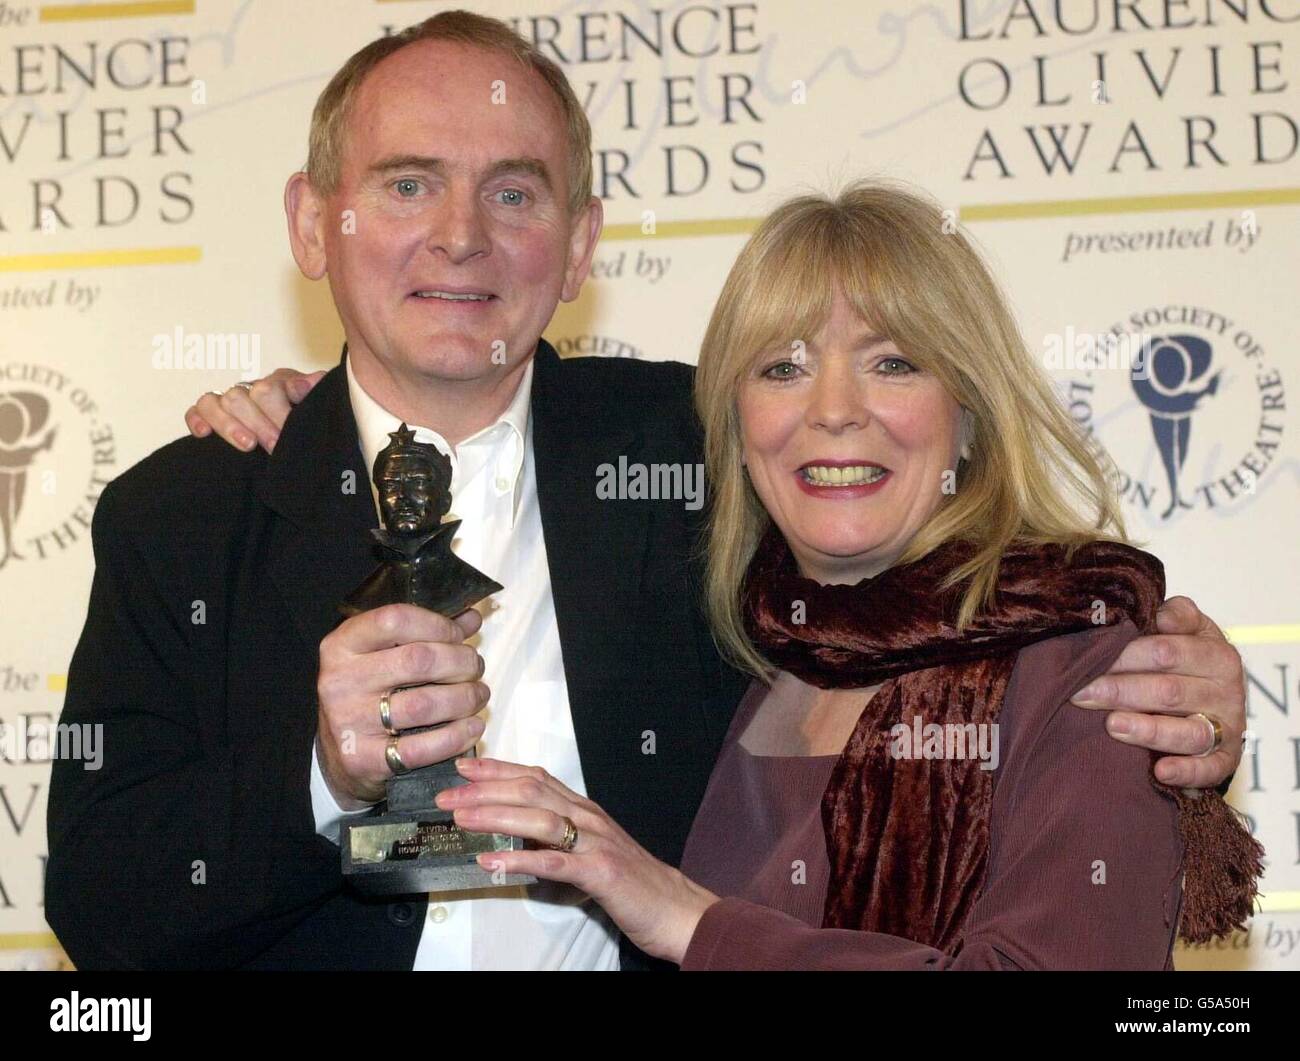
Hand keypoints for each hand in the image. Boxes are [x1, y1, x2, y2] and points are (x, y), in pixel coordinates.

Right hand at [184, 368, 323, 452]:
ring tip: (248, 445)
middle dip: (258, 423)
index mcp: (280, 384)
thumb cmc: (304, 421)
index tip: (288, 428)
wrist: (294, 439)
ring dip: (230, 425)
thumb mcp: (313, 409)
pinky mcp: (209, 415)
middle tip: (274, 445)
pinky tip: (204, 434)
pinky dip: (197, 420)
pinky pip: (195, 411)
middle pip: (241, 396)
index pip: (272, 386)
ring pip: (214, 401)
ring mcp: (229, 401)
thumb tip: (313, 382)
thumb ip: (312, 394)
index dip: (279, 409)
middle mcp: (251, 389)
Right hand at [316, 604, 488, 807]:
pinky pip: (421, 748)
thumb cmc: (369, 694)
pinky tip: (471, 727)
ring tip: (478, 696)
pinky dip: (456, 736)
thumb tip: (471, 618)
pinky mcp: (363, 759)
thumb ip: (426, 632)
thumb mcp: (384, 654)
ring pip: (424, 704)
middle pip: (418, 660)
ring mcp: (349, 722)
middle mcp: (340, 680)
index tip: (459, 636)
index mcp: (343, 644)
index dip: (438, 625)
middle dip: (460, 662)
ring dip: (465, 699)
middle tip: (475, 668)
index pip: (396, 620)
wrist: (340, 754)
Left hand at [438, 758, 719, 963]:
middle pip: (531, 791)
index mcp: (585, 810)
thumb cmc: (633, 882)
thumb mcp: (592, 849)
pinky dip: (521, 860)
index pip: (535, 777)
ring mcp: (596, 842)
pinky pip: (555, 863)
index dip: (497, 769)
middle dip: (485, 790)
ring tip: (462, 819)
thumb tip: (516, 834)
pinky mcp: (601, 872)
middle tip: (448, 794)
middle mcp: (589, 817)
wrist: (677, 907)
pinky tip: (493, 862)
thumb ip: (560, 837)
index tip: (463, 766)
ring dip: (496, 816)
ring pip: (540, 819)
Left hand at [1071, 596, 1244, 788]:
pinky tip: (1161, 771)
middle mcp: (1227, 690)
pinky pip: (1210, 769)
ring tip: (1112, 725)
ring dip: (1148, 729)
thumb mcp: (1186, 630)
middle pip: (1169, 691)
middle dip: (1120, 691)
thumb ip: (1175, 615)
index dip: (1125, 654)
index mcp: (1216, 653)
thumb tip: (1162, 615)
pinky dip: (1187, 771)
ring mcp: (1228, 727)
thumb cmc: (1187, 658)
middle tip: (1080, 693)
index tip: (1089, 658)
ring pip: (1189, 731)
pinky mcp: (1226, 759)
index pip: (1167, 652)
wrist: (1216, 697)